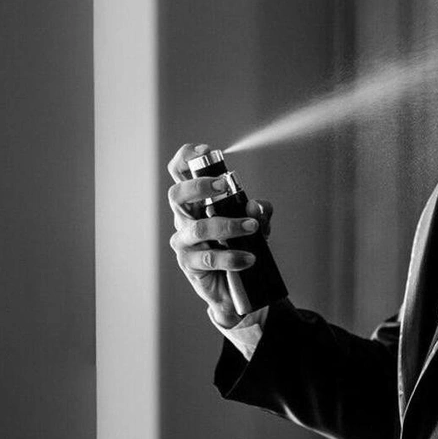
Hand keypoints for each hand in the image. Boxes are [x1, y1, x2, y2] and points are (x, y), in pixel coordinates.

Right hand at [166, 143, 273, 325]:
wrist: (237, 288)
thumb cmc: (240, 248)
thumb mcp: (256, 225)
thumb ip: (260, 213)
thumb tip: (256, 205)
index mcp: (196, 202)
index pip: (180, 174)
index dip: (186, 158)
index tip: (204, 150)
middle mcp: (185, 219)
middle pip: (177, 195)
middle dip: (199, 186)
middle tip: (222, 186)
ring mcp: (184, 242)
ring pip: (198, 228)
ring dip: (228, 225)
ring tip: (251, 227)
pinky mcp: (190, 264)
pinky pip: (209, 257)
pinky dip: (232, 256)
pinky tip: (249, 257)